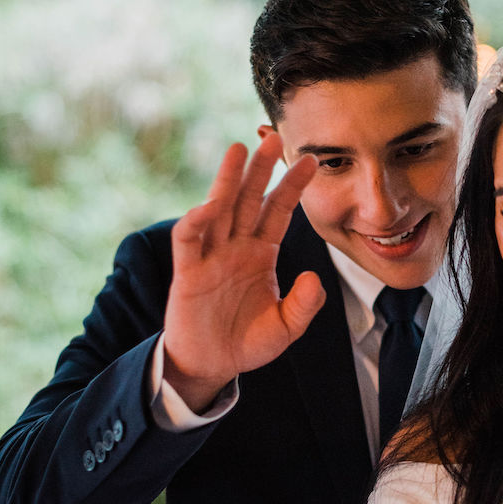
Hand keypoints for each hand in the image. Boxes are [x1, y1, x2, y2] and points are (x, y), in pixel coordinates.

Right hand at [162, 134, 325, 411]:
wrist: (211, 365)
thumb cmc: (247, 343)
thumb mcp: (286, 328)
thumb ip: (304, 305)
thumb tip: (314, 277)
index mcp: (261, 253)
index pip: (279, 211)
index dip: (292, 187)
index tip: (312, 162)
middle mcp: (236, 247)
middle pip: (249, 199)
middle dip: (260, 169)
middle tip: (274, 138)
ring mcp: (211, 256)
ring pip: (219, 209)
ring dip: (227, 180)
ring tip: (238, 149)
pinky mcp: (188, 272)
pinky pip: (190, 240)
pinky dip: (196, 221)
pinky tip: (210, 206)